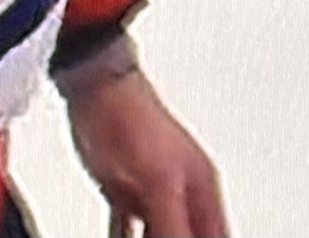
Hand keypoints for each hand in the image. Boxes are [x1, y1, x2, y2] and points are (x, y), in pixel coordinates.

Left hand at [67, 63, 228, 237]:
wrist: (93, 86)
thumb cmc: (133, 120)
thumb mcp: (161, 184)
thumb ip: (175, 225)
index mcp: (201, 188)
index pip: (216, 236)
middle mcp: (180, 190)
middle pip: (186, 234)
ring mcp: (151, 189)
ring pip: (158, 231)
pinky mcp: (122, 187)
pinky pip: (128, 227)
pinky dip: (124, 237)